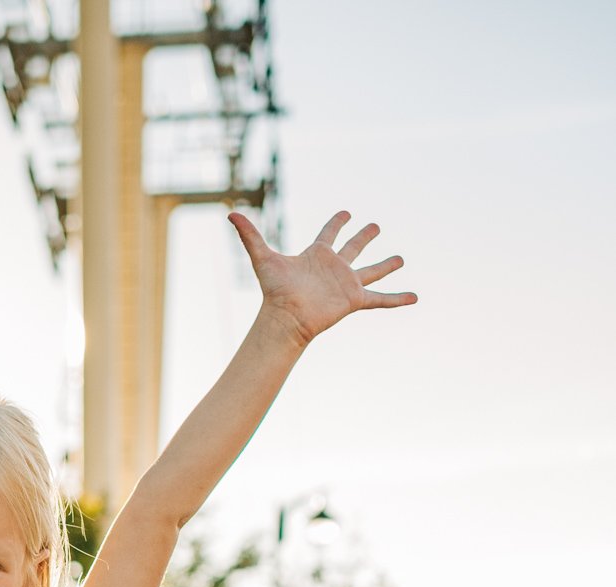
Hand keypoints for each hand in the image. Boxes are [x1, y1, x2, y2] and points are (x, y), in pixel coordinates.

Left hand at [229, 211, 415, 345]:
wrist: (286, 317)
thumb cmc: (275, 290)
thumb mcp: (263, 257)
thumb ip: (249, 234)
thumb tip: (229, 212)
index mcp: (317, 255)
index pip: (329, 233)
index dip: (337, 222)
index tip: (346, 212)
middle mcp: (334, 268)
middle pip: (353, 248)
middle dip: (364, 237)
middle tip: (375, 226)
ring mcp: (346, 284)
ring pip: (371, 271)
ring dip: (386, 265)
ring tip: (402, 258)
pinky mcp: (354, 299)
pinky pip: (381, 299)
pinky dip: (398, 299)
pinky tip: (415, 297)